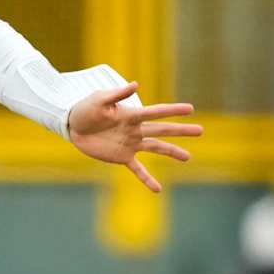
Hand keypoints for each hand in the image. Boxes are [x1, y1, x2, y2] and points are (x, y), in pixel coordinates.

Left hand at [67, 81, 199, 192]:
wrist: (72, 126)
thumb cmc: (85, 108)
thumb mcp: (99, 99)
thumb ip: (117, 94)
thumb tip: (136, 84)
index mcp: (131, 114)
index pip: (156, 112)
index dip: (173, 110)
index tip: (190, 109)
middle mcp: (135, 129)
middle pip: (162, 130)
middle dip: (181, 130)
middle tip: (200, 130)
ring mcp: (130, 144)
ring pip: (156, 148)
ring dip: (171, 152)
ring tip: (187, 157)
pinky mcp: (122, 157)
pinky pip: (138, 169)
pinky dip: (147, 179)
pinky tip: (157, 189)